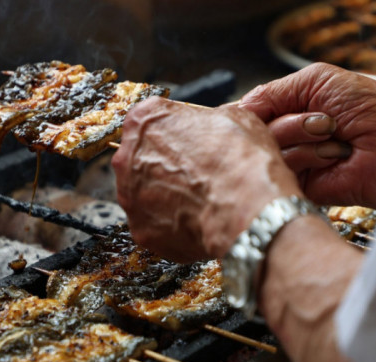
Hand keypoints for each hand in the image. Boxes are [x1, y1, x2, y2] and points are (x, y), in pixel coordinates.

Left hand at [112, 97, 302, 261]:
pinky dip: (172, 225)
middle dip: (166, 167)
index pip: (151, 122)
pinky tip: (197, 222)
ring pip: (146, 195)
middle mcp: (128, 158)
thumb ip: (209, 119)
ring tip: (199, 201)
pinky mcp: (141, 230)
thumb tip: (216, 126)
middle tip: (196, 174)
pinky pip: (155, 225)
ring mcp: (131, 198)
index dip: (176, 133)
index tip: (191, 143)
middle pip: (142, 160)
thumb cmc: (241, 161)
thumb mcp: (235, 117)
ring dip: (167, 197)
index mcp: (145, 120)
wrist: (247, 209)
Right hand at [240, 63, 375, 208]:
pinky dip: (309, 156)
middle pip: (253, 129)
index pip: (250, 110)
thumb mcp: (317, 80)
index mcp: (290, 108)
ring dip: (303, 135)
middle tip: (324, 120)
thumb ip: (272, 91)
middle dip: (290, 119)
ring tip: (334, 135)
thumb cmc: (372, 109)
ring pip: (266, 147)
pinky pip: (281, 169)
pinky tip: (335, 156)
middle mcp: (287, 136)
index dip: (250, 110)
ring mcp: (292, 161)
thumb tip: (237, 107)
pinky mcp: (298, 186)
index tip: (255, 110)